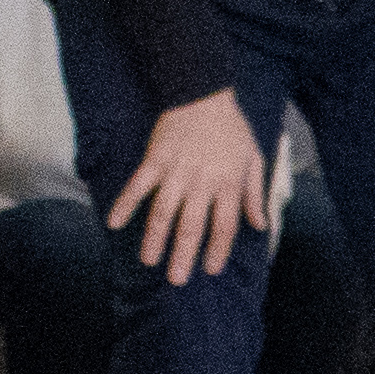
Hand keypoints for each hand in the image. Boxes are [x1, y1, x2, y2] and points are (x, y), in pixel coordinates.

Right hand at [107, 91, 269, 290]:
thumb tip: (260, 224)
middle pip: (192, 226)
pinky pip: (138, 185)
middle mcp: (203, 181)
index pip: (224, 225)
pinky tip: (114, 223)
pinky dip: (125, 203)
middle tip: (176, 280)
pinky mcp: (155, 159)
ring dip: (154, 238)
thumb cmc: (231, 128)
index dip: (218, 250)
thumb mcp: (252, 158)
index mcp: (229, 183)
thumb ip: (253, 194)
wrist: (203, 93)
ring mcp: (177, 171)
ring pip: (164, 211)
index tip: (210, 269)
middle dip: (183, 255)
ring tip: (148, 261)